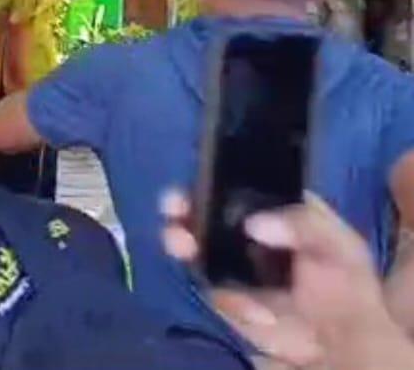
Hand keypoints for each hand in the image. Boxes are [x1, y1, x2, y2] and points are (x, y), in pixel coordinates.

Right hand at [161, 191, 399, 367]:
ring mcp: (230, 258)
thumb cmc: (343, 285)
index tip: (203, 177)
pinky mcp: (222, 290)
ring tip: (180, 243)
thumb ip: (304, 225)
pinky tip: (256, 311)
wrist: (336, 342)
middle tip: (174, 208)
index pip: (241, 180)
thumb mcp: (338, 247)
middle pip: (205, 206)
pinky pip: (209, 284)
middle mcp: (246, 227)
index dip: (218, 175)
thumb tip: (254, 225)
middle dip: (184, 204)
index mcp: (276, 206)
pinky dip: (227, 297)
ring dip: (180, 239)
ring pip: (194, 240)